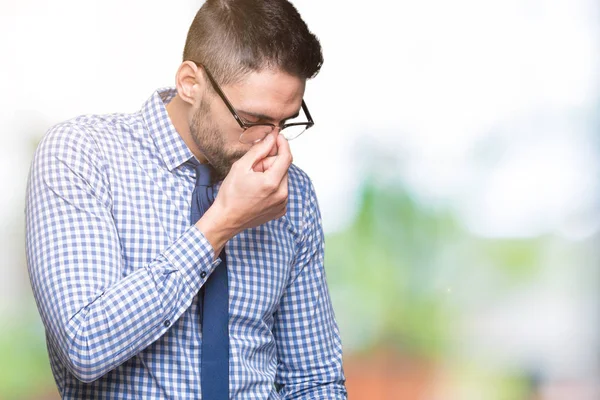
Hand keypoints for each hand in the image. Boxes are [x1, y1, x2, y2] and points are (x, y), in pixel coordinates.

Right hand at [196, 133, 291, 254]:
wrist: (226, 219)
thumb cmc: (230, 196)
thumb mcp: (241, 166)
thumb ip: (259, 150)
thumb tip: (271, 138)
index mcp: (272, 183)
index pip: (286, 156)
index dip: (282, 144)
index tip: (278, 137)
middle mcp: (281, 194)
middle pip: (283, 167)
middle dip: (270, 162)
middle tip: (253, 168)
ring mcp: (282, 203)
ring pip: (282, 178)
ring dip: (271, 174)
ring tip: (254, 182)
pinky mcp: (280, 209)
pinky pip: (281, 190)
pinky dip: (272, 186)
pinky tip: (258, 191)